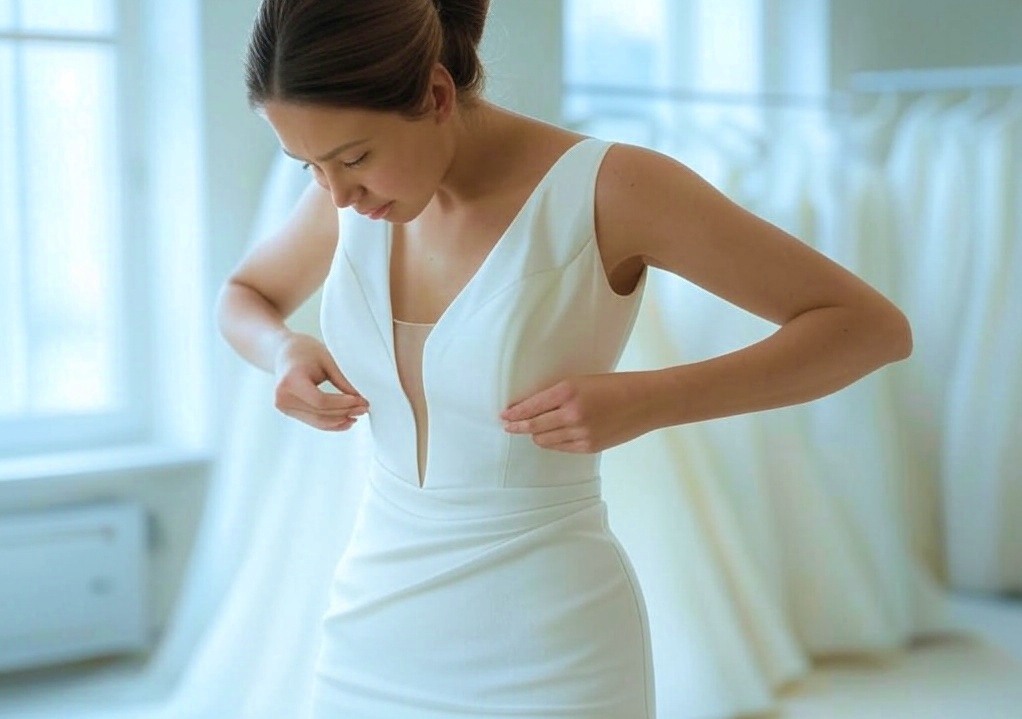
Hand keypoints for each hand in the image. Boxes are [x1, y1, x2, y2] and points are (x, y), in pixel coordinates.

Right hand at [273, 332, 367, 430]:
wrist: (283, 352)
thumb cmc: (304, 351)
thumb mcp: (326, 360)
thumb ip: (342, 380)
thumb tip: (360, 398)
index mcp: (290, 380)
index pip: (320, 400)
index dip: (342, 403)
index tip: (360, 401)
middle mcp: (283, 397)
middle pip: (320, 413)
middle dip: (345, 412)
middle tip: (364, 408)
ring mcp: (283, 407)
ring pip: (318, 421)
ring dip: (340, 420)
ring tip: (358, 414)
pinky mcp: (288, 412)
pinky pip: (313, 421)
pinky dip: (331, 423)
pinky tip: (345, 421)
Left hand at [500, 373, 651, 452]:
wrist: (647, 401)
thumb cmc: (616, 385)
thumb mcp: (583, 381)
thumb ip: (559, 395)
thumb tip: (534, 407)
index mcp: (568, 391)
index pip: (532, 406)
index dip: (515, 412)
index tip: (504, 415)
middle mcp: (572, 413)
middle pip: (533, 426)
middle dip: (517, 427)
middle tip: (508, 426)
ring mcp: (581, 433)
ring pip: (544, 439)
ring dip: (535, 435)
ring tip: (530, 431)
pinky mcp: (589, 446)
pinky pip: (561, 447)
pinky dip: (553, 442)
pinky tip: (551, 436)